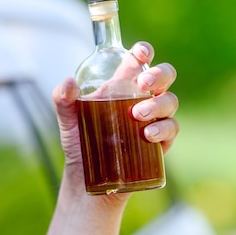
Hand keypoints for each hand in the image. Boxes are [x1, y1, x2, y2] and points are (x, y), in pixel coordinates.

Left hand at [52, 41, 178, 199]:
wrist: (89, 183)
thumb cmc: (81, 145)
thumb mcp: (68, 120)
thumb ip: (63, 100)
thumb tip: (68, 82)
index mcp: (123, 87)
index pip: (139, 61)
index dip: (144, 51)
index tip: (141, 53)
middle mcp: (144, 99)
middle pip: (165, 77)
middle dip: (159, 75)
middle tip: (143, 84)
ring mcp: (155, 120)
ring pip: (170, 102)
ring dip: (158, 104)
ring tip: (137, 115)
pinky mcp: (161, 143)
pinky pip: (171, 129)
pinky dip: (162, 129)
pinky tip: (147, 134)